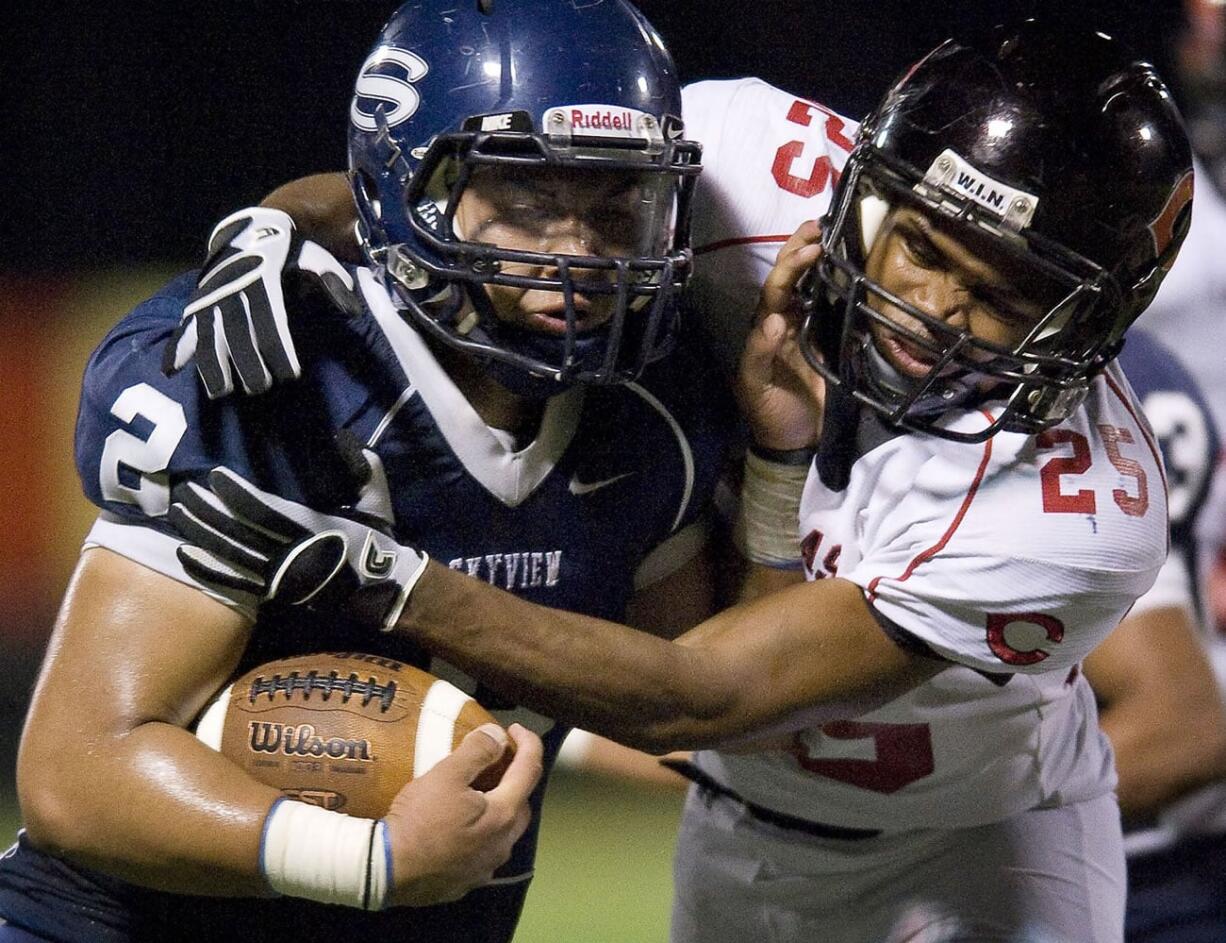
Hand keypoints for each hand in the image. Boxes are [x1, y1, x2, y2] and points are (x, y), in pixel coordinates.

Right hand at [163, 207, 361, 398]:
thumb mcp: (313, 258)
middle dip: (247, 363)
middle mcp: (233, 289)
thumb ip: (332, 282)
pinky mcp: (197, 303)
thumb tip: (353, 310)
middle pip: (239, 333)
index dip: (279, 348)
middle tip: (260, 387)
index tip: (291, 374)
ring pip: (209, 334)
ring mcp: (211, 297)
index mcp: (263, 279)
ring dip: (212, 364)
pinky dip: (176, 347)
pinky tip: (170, 370)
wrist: (248, 229)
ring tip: (220, 392)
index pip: (270, 321)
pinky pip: (184, 326)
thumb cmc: (288, 253)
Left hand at [169, 452, 425, 630]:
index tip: (214, 475)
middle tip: (182, 491)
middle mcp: (290, 554)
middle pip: (238, 531)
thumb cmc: (378, 540)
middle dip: (207, 510)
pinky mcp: (273, 593)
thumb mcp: (377, 500)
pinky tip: (184, 555)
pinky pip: (233, 582)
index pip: (265, 510)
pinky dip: (206, 570)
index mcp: (313, 528)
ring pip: (230, 554)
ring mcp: (279, 577)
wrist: (382, 588)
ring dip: (201, 534)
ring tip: (176, 514)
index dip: (236, 492)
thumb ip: (364, 468)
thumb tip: (346, 438)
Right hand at [384, 723, 542, 905]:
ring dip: (499, 810)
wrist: (386, 871)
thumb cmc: (419, 819)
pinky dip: (480, 834)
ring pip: (504, 833)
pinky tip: (460, 830)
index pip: (530, 771)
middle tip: (498, 763)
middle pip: (521, 804)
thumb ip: (477, 751)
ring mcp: (485, 868)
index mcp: (503, 814)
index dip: (529, 744)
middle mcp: (502, 844)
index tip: (515, 729)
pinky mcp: (466, 882)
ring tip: (479, 795)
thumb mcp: (446, 775)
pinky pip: (483, 852)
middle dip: (516, 780)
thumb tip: (498, 736)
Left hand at [736, 220, 826, 449]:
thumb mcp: (755, 386)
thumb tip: (776, 318)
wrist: (795, 442)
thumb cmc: (770, 414)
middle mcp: (784, 323)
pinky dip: (838, 285)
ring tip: (831, 233)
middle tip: (818, 223)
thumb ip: (759, 353)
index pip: (775, 289)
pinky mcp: (829, 342)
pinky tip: (850, 268)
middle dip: (800, 250)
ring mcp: (807, 330)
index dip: (790, 267)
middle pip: (790, 279)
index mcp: (764, 329)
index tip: (811, 248)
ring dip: (818, 261)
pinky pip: (832, 308)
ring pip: (811, 288)